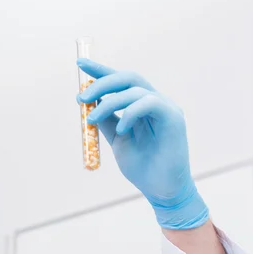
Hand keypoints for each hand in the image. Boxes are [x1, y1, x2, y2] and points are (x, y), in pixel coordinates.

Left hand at [76, 58, 208, 229]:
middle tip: (81, 97)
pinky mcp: (173, 117)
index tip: (79, 63)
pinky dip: (130, 113)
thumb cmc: (141, 166)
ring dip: (108, 102)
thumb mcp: (116, 139)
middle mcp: (154, 101)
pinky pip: (148, 103)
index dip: (100, 70)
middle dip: (101, 82)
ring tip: (92, 120)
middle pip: (128, 78)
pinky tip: (122, 130)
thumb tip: (87, 103)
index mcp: (141, 105)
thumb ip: (106, 120)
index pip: (121, 80)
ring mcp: (165, 107)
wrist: (160, 190)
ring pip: (135, 89)